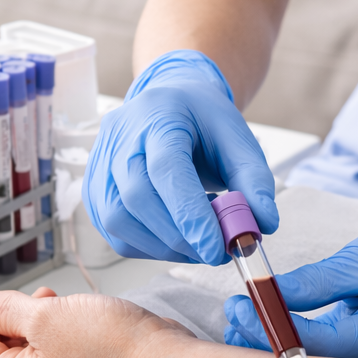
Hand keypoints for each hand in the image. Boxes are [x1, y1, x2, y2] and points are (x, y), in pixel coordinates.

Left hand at [0, 287, 192, 357]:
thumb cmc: (107, 347)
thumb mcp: (43, 317)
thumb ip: (5, 310)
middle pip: (2, 347)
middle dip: (11, 314)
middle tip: (34, 295)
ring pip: (32, 344)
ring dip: (37, 317)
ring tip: (56, 300)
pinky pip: (57, 347)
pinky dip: (59, 326)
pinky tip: (75, 312)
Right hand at [82, 50, 277, 263]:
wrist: (170, 104)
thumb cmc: (204, 122)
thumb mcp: (239, 140)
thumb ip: (254, 181)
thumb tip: (263, 224)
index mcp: (158, 113)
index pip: (166, 168)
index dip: (189, 213)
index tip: (217, 248)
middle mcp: (120, 135)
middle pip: (137, 196)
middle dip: (178, 236)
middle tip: (215, 252)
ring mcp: (99, 162)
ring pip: (118, 219)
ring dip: (163, 245)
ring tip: (198, 243)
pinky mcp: (94, 189)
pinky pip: (114, 231)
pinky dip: (147, 246)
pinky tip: (175, 239)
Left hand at [224, 197, 357, 357]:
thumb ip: (316, 282)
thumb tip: (266, 294)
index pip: (318, 344)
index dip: (271, 329)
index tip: (239, 305)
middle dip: (265, 347)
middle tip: (233, 316)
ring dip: (276, 347)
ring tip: (245, 318)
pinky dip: (297, 347)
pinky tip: (269, 328)